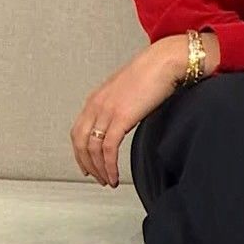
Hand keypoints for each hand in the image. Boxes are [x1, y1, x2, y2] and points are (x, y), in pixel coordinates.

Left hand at [70, 37, 185, 186]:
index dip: (79, 152)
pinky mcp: (120, 118)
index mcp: (96, 98)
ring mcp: (106, 111)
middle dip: (87, 164)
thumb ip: (119, 106)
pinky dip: (109, 166)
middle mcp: (96, 104)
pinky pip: (107, 149)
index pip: (78, 131)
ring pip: (92, 148)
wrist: (165, 62)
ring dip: (99, 169)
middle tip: (97, 178)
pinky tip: (115, 176)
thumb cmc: (152, 73)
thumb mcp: (127, 91)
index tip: (86, 166)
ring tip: (108, 181)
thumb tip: (122, 122)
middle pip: (80, 142)